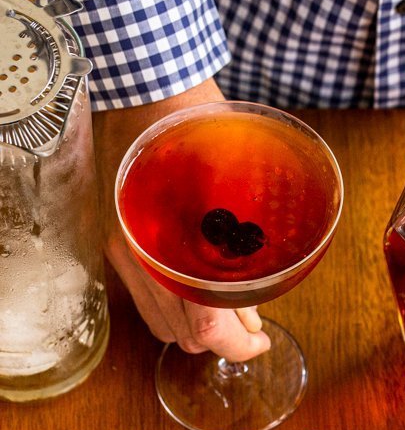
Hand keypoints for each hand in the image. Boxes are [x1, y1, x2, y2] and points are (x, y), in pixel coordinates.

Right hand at [93, 79, 270, 360]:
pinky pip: (144, 297)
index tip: (261, 342)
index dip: (238, 346)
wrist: (149, 83)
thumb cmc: (202, 124)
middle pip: (182, 336)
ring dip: (195, 326)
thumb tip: (253, 309)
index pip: (204, 328)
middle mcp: (140, 258)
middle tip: (250, 322)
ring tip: (224, 307)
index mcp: (176, 246)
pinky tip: (193, 287)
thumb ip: (247, 251)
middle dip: (220, 339)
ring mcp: (124, 249)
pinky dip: (173, 305)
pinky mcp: (117, 239)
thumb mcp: (241, 182)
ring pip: (160, 323)